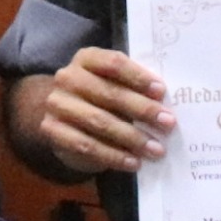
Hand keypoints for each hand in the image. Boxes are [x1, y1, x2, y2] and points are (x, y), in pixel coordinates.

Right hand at [21, 47, 175, 176]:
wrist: (64, 118)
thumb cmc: (101, 97)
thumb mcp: (115, 84)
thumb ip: (135, 88)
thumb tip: (165, 104)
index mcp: (86, 58)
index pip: (113, 63)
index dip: (138, 77)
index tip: (161, 92)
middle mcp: (68, 77)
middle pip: (109, 93)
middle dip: (142, 110)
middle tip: (168, 124)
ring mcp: (57, 104)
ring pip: (99, 121)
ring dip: (132, 138)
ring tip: (156, 149)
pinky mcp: (52, 131)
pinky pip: (87, 146)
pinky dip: (113, 156)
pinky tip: (133, 162)